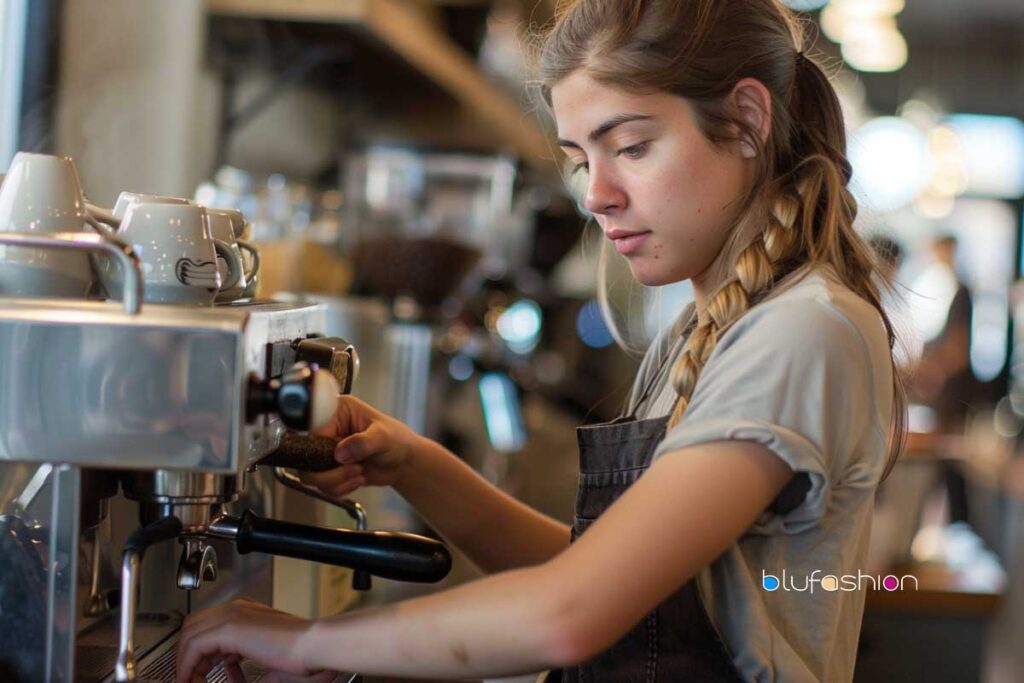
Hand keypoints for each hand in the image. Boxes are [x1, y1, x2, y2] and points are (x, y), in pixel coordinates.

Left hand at [175, 597, 332, 682]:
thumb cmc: (306, 657)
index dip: (199, 654)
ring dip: (185, 661)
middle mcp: (239, 609)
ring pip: (190, 634)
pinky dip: (187, 666)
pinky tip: (191, 681)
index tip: (199, 675)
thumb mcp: (272, 668)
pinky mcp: (230, 627)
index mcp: (250, 614)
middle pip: (194, 626)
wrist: (316, 647)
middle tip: (189, 678)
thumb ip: (252, 675)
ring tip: (189, 682)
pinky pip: (193, 646)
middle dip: (187, 654)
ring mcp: (234, 615)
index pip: (210, 627)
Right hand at [299, 395, 420, 499]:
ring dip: (337, 481)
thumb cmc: (396, 440)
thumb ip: (363, 442)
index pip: (313, 430)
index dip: (321, 447)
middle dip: (330, 471)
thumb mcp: (383, 436)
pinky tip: (358, 479)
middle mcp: (329, 431)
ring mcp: (328, 451)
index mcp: (337, 412)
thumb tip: (339, 453)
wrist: (403, 462)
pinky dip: (340, 488)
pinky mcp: (331, 469)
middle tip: (353, 469)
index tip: (338, 457)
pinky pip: (323, 486)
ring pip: (312, 475)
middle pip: (307, 456)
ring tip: (359, 473)